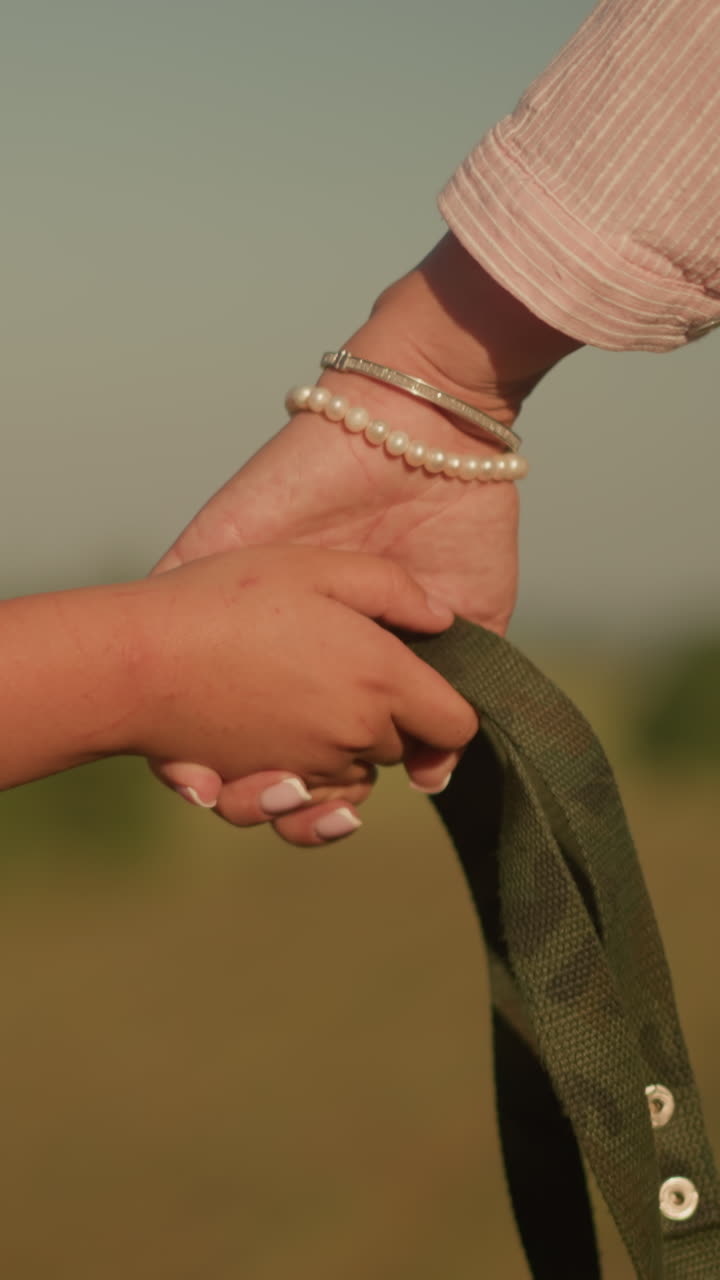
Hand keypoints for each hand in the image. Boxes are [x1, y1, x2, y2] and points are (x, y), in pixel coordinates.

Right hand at [132, 546, 476, 836]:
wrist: (138, 659)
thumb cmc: (226, 599)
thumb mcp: (316, 566)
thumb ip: (392, 588)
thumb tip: (441, 620)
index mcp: (380, 678)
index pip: (455, 724)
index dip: (448, 707)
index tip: (427, 686)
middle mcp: (355, 734)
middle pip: (402, 746)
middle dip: (390, 718)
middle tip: (347, 669)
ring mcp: (310, 769)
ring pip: (356, 779)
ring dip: (345, 755)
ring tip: (307, 704)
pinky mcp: (267, 790)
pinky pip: (309, 811)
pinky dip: (309, 801)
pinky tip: (294, 779)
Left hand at [151, 235, 580, 840]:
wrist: (433, 435)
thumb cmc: (464, 526)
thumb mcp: (474, 621)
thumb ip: (450, 695)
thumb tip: (430, 773)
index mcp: (344, 662)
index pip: (316, 743)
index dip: (317, 789)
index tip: (332, 812)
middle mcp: (287, 642)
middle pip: (247, 736)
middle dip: (259, 786)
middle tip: (277, 801)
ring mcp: (244, 603)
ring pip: (190, 699)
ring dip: (205, 756)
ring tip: (227, 788)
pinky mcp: (207, 556)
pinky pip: (159, 621)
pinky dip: (156, 681)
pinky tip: (178, 742)